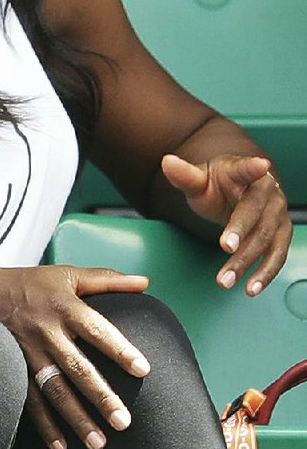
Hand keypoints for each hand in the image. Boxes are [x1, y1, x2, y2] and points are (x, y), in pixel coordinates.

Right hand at [1, 264, 149, 448]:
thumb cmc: (34, 284)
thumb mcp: (69, 275)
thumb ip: (108, 280)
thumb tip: (145, 282)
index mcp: (64, 306)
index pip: (96, 329)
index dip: (118, 348)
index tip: (142, 370)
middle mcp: (47, 331)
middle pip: (76, 367)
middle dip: (100, 395)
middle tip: (124, 421)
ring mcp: (29, 352)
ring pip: (54, 389)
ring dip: (76, 418)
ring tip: (98, 442)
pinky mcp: (15, 369)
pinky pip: (30, 400)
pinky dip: (44, 426)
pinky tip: (61, 447)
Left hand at [161, 153, 291, 295]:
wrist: (236, 192)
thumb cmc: (218, 184)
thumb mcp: (199, 179)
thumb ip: (184, 175)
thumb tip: (167, 162)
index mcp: (244, 172)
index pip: (247, 169)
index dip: (253, 167)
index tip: (262, 165)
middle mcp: (266, 191)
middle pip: (255, 213)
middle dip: (241, 232)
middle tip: (225, 248)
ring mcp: (277, 212)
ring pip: (266, 239)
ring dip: (248, 261)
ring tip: (227, 279)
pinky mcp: (281, 233)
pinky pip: (277, 255)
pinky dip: (265, 273)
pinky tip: (251, 287)